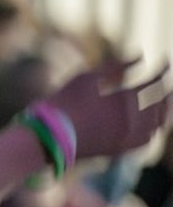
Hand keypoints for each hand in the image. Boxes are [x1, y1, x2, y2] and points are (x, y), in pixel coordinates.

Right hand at [47, 61, 171, 160]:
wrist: (46, 136)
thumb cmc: (63, 102)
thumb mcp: (86, 77)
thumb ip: (116, 66)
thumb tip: (140, 56)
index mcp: (125, 100)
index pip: (154, 82)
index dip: (162, 70)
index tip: (165, 62)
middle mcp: (132, 121)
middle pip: (161, 104)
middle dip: (166, 92)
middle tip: (167, 83)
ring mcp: (127, 138)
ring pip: (157, 124)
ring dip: (163, 111)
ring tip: (163, 103)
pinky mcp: (120, 150)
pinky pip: (146, 140)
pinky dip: (152, 129)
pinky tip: (151, 124)